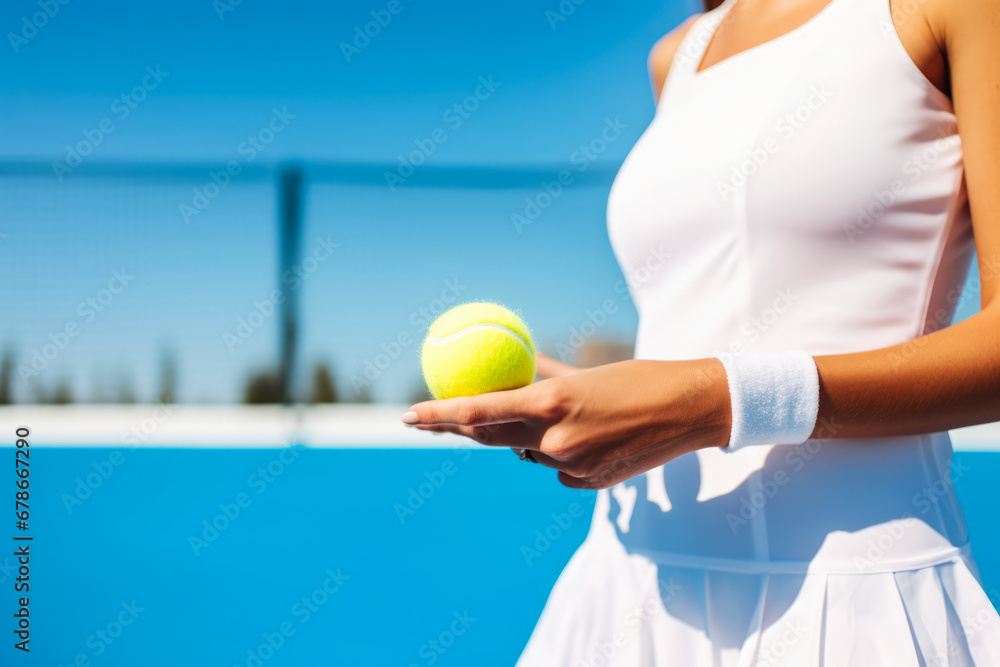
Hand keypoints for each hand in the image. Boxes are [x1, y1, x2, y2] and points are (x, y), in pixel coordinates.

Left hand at [401, 357, 732, 488]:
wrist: (690, 409)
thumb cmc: (638, 378)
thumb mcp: (584, 372)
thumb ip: (543, 376)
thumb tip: (513, 370)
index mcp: (552, 402)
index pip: (480, 412)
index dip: (439, 416)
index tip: (407, 415)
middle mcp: (556, 438)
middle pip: (489, 439)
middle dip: (455, 430)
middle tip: (426, 421)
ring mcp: (572, 465)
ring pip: (527, 454)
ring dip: (527, 438)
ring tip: (570, 416)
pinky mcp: (589, 484)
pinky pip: (556, 469)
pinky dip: (559, 455)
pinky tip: (593, 439)